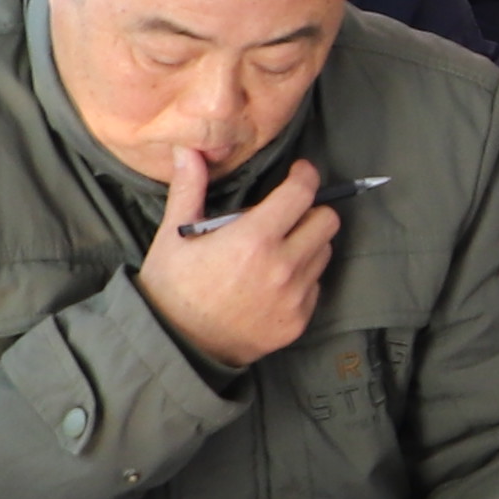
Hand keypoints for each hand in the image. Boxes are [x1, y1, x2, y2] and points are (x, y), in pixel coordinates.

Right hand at [137, 147, 333, 371]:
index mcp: (254, 239)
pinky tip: (273, 281)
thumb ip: (189, 189)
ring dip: (308, 244)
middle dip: (310, 210)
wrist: (177, 347)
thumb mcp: (174, 236)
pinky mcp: (299, 321)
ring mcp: (295, 297)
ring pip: (324, 253)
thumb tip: (189, 150)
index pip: (302, 193)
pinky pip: (315, 287)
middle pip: (326, 221)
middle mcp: (283, 266)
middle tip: (286, 215)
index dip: (305, 176)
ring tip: (276, 249)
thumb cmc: (172, 288)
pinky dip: (303, 278)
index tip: (299, 173)